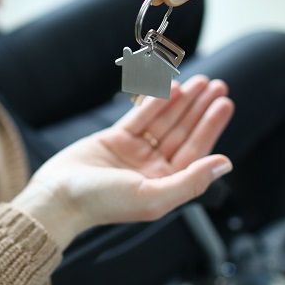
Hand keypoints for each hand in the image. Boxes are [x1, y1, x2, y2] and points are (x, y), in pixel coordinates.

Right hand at [11, 76, 234, 247]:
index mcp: (165, 185)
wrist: (58, 196)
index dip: (211, 126)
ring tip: (200, 81)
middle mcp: (153, 169)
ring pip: (164, 122)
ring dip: (182, 101)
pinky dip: (155, 102)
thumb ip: (191, 181)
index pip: (195, 152)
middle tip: (219, 85)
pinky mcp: (116, 139)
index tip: (224, 104)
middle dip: (201, 109)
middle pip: (183, 133)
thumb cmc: (103, 203)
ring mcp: (135, 153)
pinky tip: (171, 88)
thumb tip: (225, 164)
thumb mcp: (153, 197)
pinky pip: (141, 117)